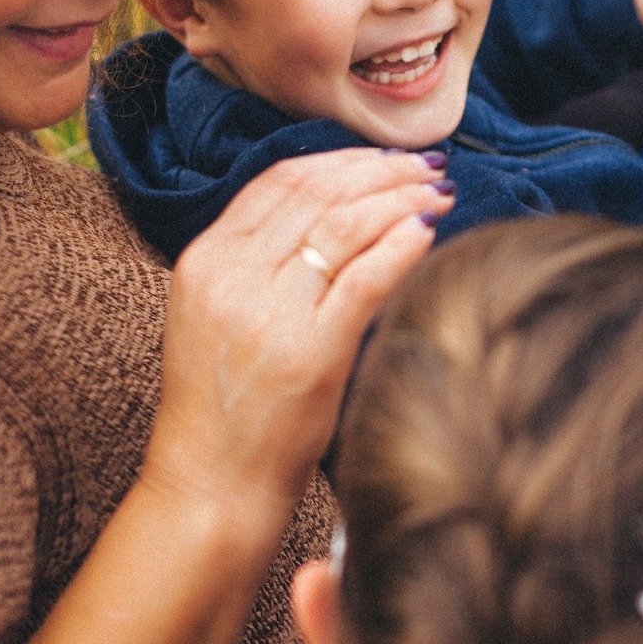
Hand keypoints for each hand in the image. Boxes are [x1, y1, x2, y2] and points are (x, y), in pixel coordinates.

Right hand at [143, 149, 452, 533]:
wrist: (211, 484)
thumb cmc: (224, 408)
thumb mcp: (217, 317)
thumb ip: (256, 263)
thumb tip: (330, 215)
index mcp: (206, 261)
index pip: (279, 181)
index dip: (340, 160)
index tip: (382, 158)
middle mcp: (232, 276)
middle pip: (318, 194)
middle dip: (380, 172)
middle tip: (424, 167)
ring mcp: (270, 314)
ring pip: (345, 226)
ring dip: (400, 200)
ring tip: (436, 194)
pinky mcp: (311, 353)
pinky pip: (366, 278)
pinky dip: (402, 246)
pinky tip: (429, 231)